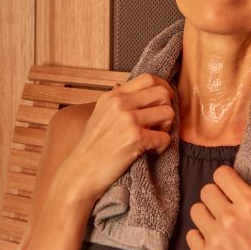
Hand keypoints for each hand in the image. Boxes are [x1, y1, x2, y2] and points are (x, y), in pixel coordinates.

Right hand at [59, 73, 174, 202]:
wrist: (82, 171)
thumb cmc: (92, 146)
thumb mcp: (100, 114)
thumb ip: (117, 101)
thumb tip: (129, 88)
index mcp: (112, 96)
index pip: (148, 78)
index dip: (162, 87)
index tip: (164, 101)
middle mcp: (120, 104)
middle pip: (162, 93)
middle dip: (166, 108)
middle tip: (159, 123)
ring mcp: (128, 120)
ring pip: (168, 113)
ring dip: (166, 128)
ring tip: (154, 137)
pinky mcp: (135, 138)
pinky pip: (165, 138)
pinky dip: (161, 147)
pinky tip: (150, 151)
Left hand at [186, 160, 250, 249]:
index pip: (222, 174)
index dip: (228, 181)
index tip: (234, 190)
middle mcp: (230, 221)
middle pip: (207, 190)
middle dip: (219, 198)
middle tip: (231, 211)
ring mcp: (215, 242)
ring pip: (197, 211)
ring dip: (209, 217)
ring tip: (226, 230)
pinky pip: (192, 236)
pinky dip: (202, 239)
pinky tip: (220, 247)